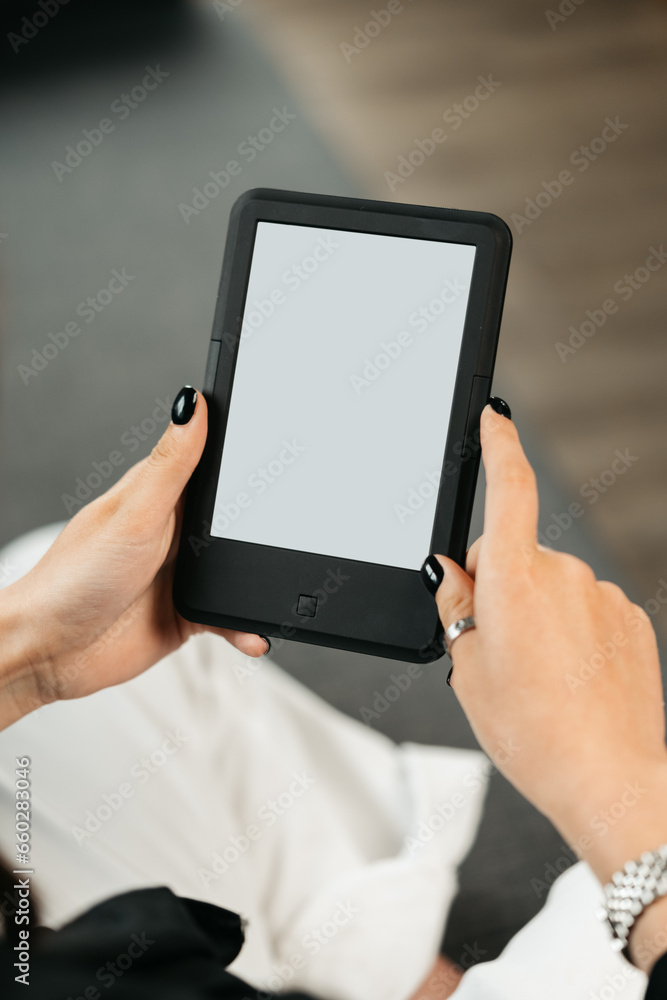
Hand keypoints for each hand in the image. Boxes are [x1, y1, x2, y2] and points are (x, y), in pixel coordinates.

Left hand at [0, 387, 267, 728]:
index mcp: (160, 494)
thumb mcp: (134, 513)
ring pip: (239, 568)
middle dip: (266, 525)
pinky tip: (252, 631)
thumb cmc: (74, 577)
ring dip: (257, 580)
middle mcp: (174, 530)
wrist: (51, 651)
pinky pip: (230, 615)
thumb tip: (192, 404)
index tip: (282, 445)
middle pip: (236, 517)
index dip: (246, 451)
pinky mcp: (188, 611)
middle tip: (290, 532)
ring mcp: (182, 572)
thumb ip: (171, 464)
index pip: (211, 461)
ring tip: (276, 589)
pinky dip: (246, 625)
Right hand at [424, 403, 666, 970]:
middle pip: (514, 554)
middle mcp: (565, 575)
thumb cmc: (536, 736)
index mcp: (515, 580)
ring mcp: (603, 596)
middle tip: (498, 649)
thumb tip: (448, 574)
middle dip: (499, 586)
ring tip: (539, 677)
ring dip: (537, 614)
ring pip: (551, 585)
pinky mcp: (630, 618)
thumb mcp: (467, 672)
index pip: (508, 488)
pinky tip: (570, 676)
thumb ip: (455, 608)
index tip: (493, 417)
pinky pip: (586, 606)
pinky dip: (572, 630)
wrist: (613, 782)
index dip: (498, 444)